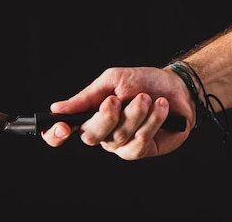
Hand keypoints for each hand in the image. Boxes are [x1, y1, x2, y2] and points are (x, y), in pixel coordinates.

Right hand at [41, 66, 194, 159]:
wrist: (176, 88)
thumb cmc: (141, 82)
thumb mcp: (111, 81)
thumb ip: (85, 97)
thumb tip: (57, 108)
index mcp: (87, 115)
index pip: (60, 132)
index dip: (55, 134)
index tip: (62, 127)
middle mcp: (101, 133)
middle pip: (90, 135)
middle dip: (105, 117)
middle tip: (117, 99)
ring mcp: (120, 144)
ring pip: (118, 137)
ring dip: (135, 114)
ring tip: (147, 97)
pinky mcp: (141, 150)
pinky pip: (139, 143)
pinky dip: (151, 122)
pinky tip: (160, 107)